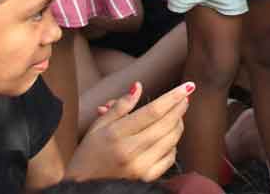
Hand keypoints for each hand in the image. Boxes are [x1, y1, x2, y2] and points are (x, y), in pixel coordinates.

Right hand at [65, 81, 193, 181]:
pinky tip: (168, 136)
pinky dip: (173, 144)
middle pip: (166, 124)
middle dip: (180, 108)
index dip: (173, 97)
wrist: (82, 186)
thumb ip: (120, 106)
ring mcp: (140, 167)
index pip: (152, 112)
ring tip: (176, 114)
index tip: (188, 86)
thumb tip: (138, 86)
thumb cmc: (89, 154)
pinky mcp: (147, 178)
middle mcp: (130, 151)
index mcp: (117, 135)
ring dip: (178, 123)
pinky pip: (170, 158)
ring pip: (171, 140)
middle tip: (185, 96)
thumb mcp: (98, 127)